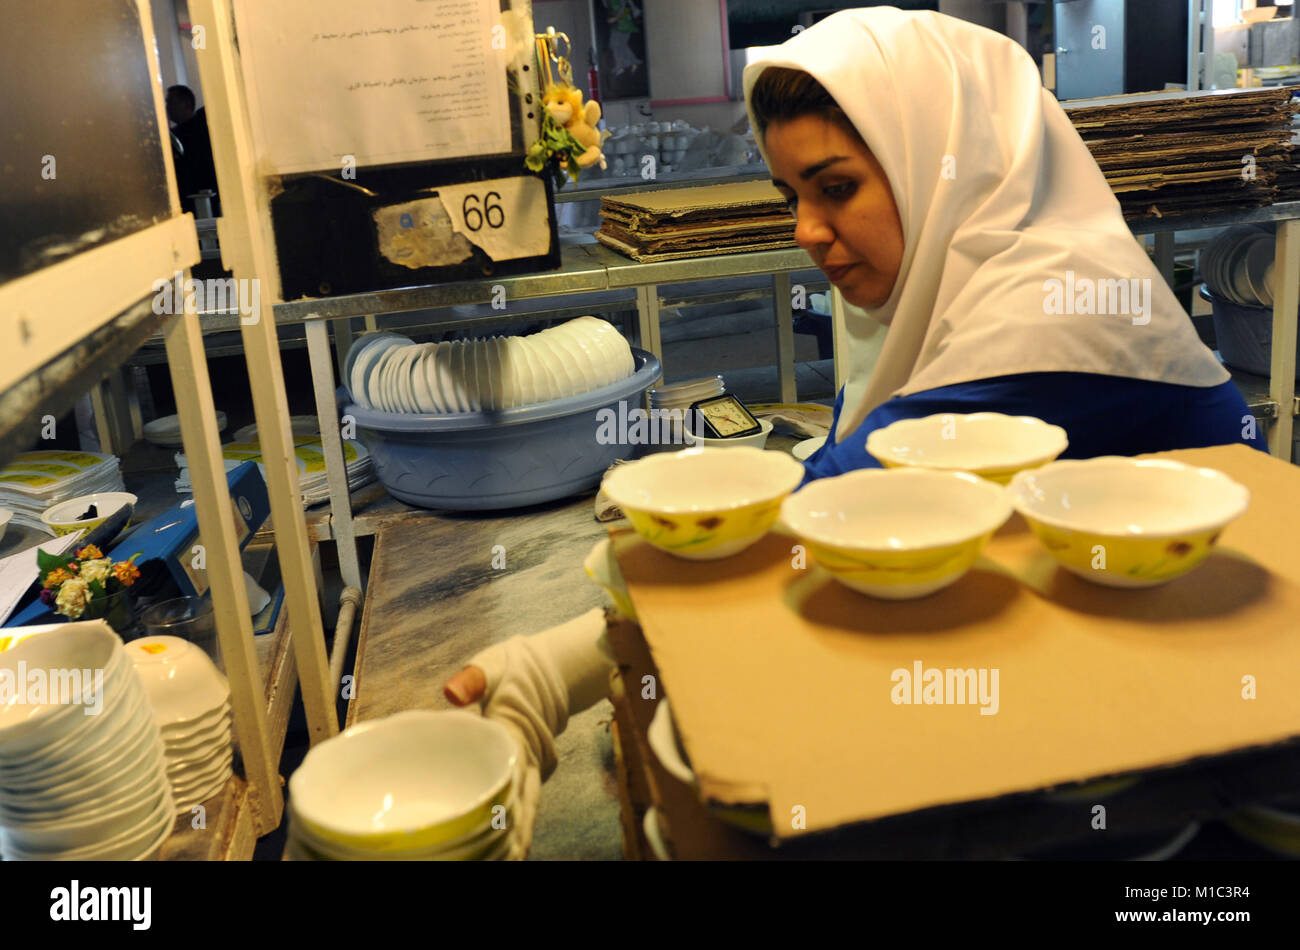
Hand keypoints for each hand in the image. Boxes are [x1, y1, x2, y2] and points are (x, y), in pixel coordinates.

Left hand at [442, 662, 538, 860]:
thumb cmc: (513, 669)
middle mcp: (529, 757)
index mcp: (516, 735)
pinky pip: (521, 801)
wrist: (548, 670)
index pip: (512, 774)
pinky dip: (515, 825)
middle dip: (518, 833)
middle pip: (526, 802)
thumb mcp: (492, 665)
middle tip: (509, 861)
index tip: (506, 833)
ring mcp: (530, 767)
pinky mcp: (524, 771)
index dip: (509, 806)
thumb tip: (451, 693)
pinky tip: (502, 848)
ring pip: (526, 807)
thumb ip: (474, 677)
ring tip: (507, 861)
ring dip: (516, 834)